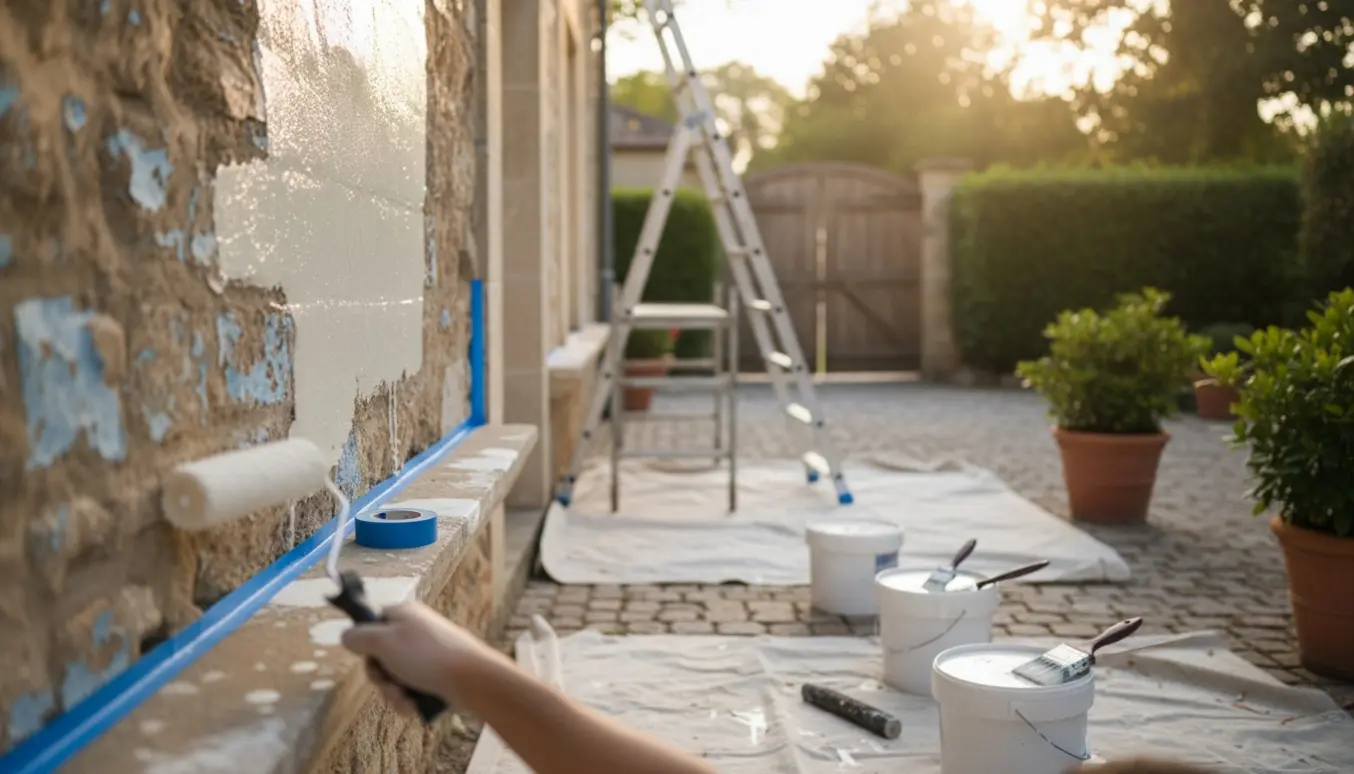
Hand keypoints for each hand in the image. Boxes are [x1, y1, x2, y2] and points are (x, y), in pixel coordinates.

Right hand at [340, 601, 492, 714]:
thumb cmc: (425, 655)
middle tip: (390, 684)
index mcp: (403, 614)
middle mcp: (415, 630)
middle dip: (381, 678)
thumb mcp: (383, 641)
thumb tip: (347, 636)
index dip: (366, 644)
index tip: (369, 658)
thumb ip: (358, 637)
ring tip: (406, 699)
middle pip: (381, 656)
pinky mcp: (437, 673)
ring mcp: (428, 653)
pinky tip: (415, 705)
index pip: (371, 624)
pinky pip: (412, 687)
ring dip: (394, 693)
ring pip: (395, 676)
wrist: (471, 678)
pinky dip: (410, 698)